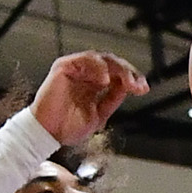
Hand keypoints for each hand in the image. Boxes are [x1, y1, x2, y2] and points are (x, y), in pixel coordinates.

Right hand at [31, 51, 147, 144]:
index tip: (144, 89)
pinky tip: (106, 80)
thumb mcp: (99, 115)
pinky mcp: (64, 67)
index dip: (133, 79)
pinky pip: (85, 59)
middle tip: (137, 86)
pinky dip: (98, 67)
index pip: (118, 74)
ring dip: (118, 68)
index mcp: (94, 85)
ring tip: (126, 83)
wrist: (47, 134)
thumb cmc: (67, 127)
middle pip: (113, 63)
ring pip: (102, 59)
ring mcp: (75, 70)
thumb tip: (127, 88)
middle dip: (129, 73)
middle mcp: (86, 75)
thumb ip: (112, 100)